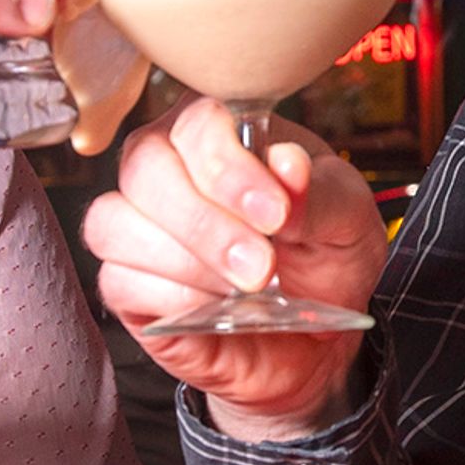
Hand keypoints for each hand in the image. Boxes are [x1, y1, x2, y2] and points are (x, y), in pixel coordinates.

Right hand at [84, 100, 383, 438]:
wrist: (315, 341)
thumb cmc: (324, 261)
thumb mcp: (347, 222)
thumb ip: (319, 193)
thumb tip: (287, 165)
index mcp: (222, 132)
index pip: (197, 123)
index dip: (229, 169)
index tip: (275, 214)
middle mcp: (167, 167)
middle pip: (145, 166)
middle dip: (206, 222)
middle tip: (263, 265)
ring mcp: (137, 223)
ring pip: (117, 222)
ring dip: (187, 260)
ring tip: (246, 289)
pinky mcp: (125, 282)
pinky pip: (120, 279)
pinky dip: (172, 296)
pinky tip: (216, 307)